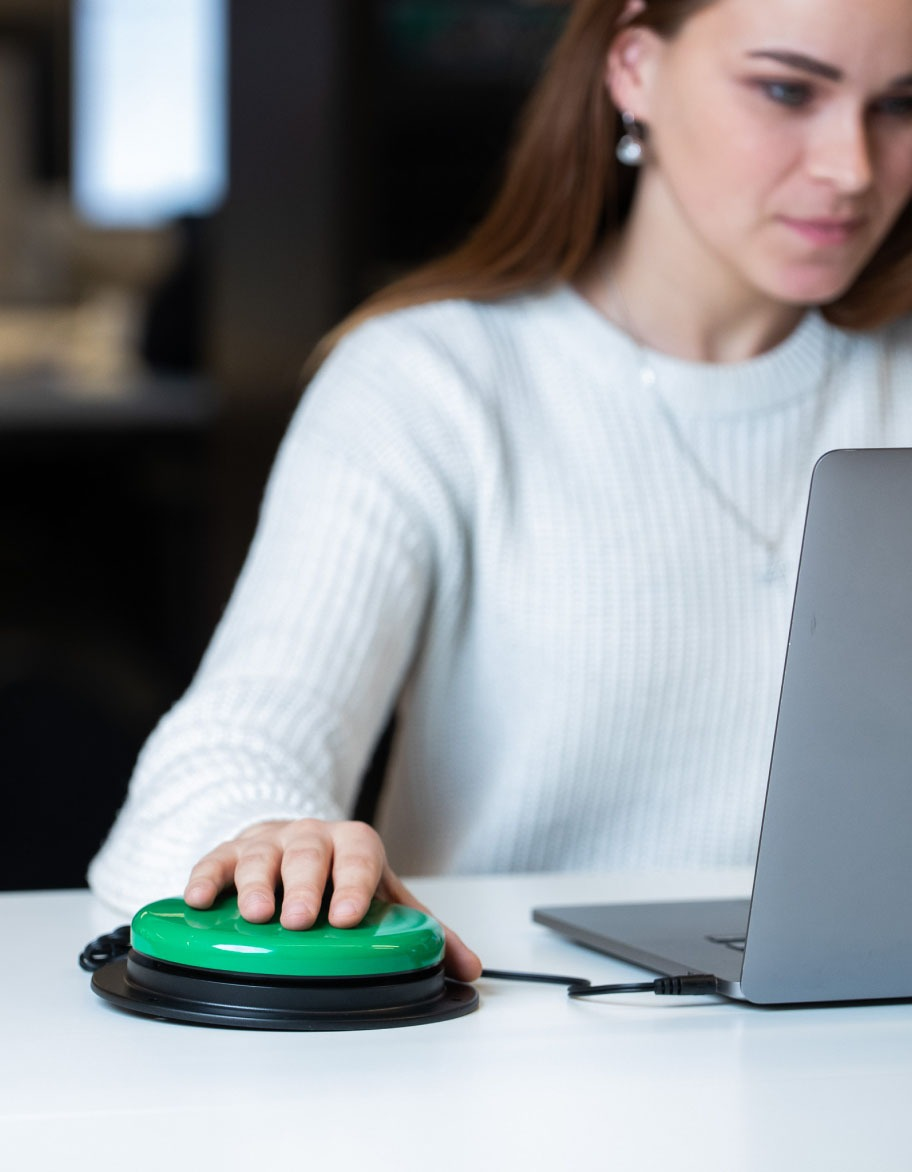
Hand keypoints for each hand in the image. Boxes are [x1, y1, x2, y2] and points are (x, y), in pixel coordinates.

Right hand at [183, 818, 481, 981]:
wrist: (296, 838)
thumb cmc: (342, 873)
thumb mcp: (383, 894)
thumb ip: (424, 930)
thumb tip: (470, 969)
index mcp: (353, 844)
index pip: (359, 856)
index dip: (353, 883)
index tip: (347, 915)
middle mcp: (310, 836)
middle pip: (307, 854)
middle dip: (304, 885)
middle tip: (300, 918)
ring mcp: (267, 842)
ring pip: (259, 856)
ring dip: (256, 885)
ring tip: (255, 914)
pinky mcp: (229, 851)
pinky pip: (213, 860)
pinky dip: (205, 879)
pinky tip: (198, 900)